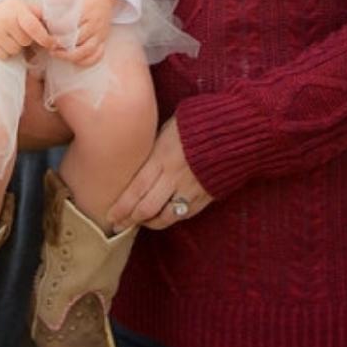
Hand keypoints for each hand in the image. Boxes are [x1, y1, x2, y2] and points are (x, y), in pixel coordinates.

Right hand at [0, 0, 54, 59]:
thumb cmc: (2, 5)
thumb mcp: (19, 4)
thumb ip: (35, 13)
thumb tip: (53, 25)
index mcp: (16, 9)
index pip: (33, 27)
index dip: (45, 38)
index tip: (52, 43)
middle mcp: (4, 21)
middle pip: (25, 41)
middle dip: (25, 39)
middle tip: (18, 31)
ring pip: (14, 51)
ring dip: (15, 46)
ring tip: (8, 35)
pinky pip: (3, 56)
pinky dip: (4, 52)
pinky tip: (0, 40)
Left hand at [48, 0, 115, 68]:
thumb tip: (39, 8)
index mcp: (85, 9)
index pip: (68, 24)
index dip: (55, 31)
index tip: (45, 32)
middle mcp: (94, 23)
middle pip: (77, 40)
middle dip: (60, 46)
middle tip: (49, 46)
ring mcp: (100, 33)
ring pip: (87, 51)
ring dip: (71, 56)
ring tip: (57, 54)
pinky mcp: (103, 39)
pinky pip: (97, 55)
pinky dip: (86, 61)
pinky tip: (74, 60)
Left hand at [107, 116, 211, 231]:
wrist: (235, 129)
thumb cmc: (197, 122)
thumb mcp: (168, 127)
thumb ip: (153, 147)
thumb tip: (136, 158)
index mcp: (162, 157)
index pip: (136, 188)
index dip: (122, 206)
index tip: (110, 215)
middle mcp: (175, 176)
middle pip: (147, 207)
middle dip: (130, 219)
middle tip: (118, 225)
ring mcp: (192, 188)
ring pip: (166, 216)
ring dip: (149, 223)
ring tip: (139, 223)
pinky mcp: (206, 195)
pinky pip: (185, 214)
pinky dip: (171, 218)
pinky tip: (163, 217)